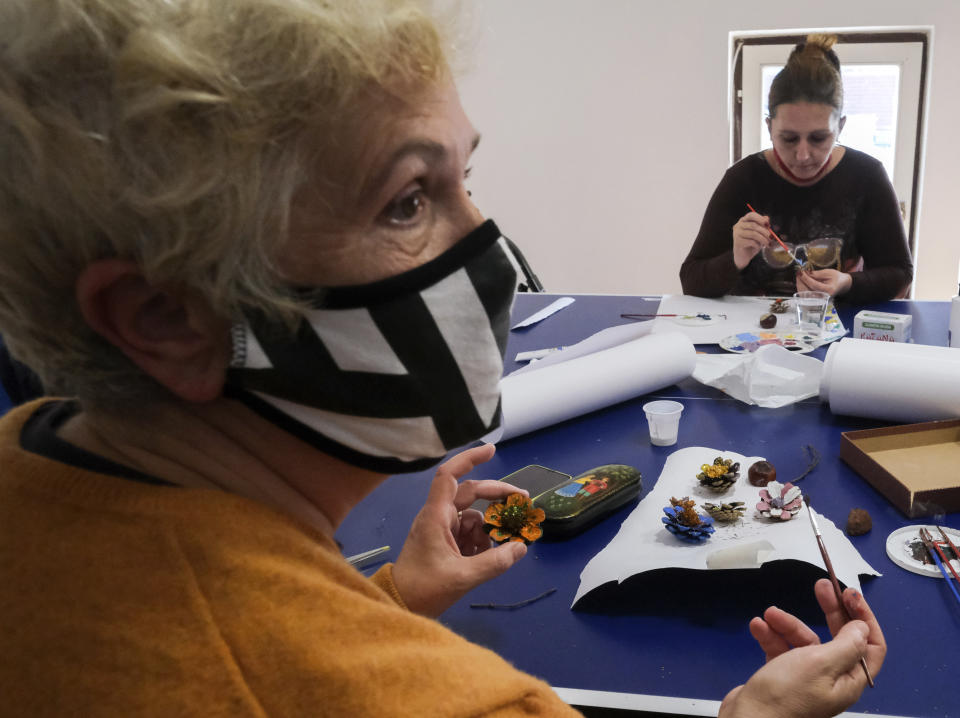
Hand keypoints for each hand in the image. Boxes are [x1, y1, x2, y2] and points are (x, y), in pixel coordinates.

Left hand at [391, 444, 528, 617]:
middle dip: (496, 495)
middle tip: (523, 500)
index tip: (492, 450)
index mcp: (435, 515)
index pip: (449, 475)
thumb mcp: (462, 577)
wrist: (400, 605)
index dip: (469, 459)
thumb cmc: (423, 588)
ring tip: (502, 546)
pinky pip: (469, 533)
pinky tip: (487, 557)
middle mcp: (438, 516)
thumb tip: (521, 547)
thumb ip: (494, 562)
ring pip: (473, 516)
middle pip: (470, 493)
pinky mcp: (444, 542)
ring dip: (489, 529)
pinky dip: (481, 541)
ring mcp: (441, 529)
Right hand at [719, 580, 885, 717]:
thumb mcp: (821, 663)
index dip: (863, 617)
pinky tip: (758, 627)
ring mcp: (806, 677)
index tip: (849, 595)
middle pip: (837, 637)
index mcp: (849, 679)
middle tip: (820, 586)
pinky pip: (782, 648)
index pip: (870, 644)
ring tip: (770, 614)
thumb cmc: (787, 695)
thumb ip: (846, 644)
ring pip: (804, 640)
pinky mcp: (783, 675)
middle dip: (829, 610)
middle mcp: (832, 678)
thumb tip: (862, 628)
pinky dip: (771, 635)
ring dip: (788, 624)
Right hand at [732, 212, 772, 269]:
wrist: (744, 255)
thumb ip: (763, 225)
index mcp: (743, 221)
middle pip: (753, 225)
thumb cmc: (752, 242)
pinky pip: (751, 242)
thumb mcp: (759, 233)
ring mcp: (737, 233)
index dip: (760, 218)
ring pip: (753, 234)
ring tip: (768, 244)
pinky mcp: (737, 242)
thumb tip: (767, 218)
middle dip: (765, 231)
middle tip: (771, 237)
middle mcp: (738, 225)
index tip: (768, 225)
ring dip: (763, 239)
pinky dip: (757, 245)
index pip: (751, 215)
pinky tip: (758, 247)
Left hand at [796, 268, 851, 296]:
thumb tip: (805, 273)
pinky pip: (805, 295)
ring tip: (799, 276)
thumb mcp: (828, 273)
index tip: (801, 272)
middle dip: (801, 281)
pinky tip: (801, 281)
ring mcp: (819, 300)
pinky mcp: (815, 300)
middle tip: (798, 273)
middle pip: (807, 290)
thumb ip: (816, 274)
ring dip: (800, 284)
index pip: (814, 285)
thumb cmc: (836, 278)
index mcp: (829, 290)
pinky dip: (801, 287)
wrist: (842, 285)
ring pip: (804, 294)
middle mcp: (823, 297)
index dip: (806, 278)